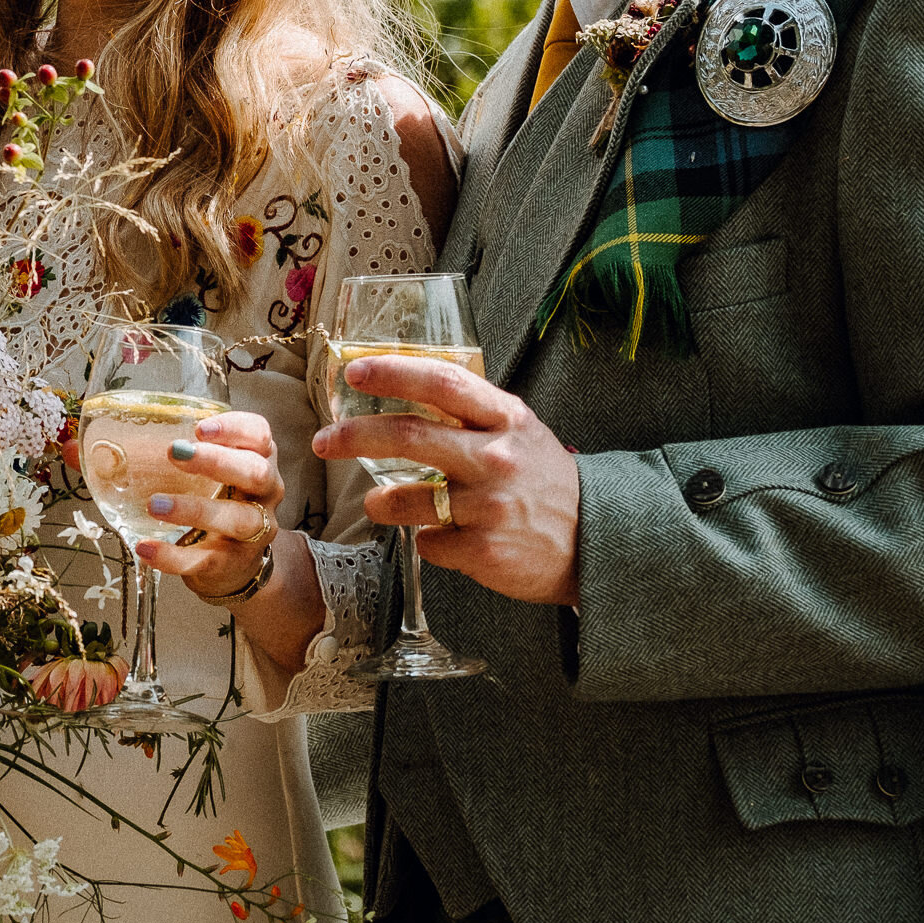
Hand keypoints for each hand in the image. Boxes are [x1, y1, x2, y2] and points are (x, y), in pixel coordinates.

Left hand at [132, 409, 283, 601]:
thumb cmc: (204, 498)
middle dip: (216, 461)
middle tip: (174, 453)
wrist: (229, 563)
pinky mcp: (232, 563)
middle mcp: (263, 492)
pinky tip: (144, 548)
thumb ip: (132, 455)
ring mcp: (254, 531)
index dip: (234, 428)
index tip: (199, 426)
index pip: (258, 434)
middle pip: (255, 472)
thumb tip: (71, 446)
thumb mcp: (184, 472)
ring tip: (155, 505)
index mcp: (254, 457)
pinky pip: (206, 560)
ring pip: (238, 519)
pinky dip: (174, 555)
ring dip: (195, 509)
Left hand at [311, 354, 580, 605]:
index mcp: (506, 419)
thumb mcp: (518, 433)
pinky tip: (450, 538)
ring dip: (381, 502)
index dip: (394, 373)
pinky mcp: (484, 551)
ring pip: (405, 499)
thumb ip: (469, 413)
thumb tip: (401, 385)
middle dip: (353, 436)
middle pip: (408, 436)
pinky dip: (428, 541)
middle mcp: (496, 458)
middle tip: (323, 441)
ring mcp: (489, 507)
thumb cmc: (545, 482)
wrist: (600, 543)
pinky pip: (429, 543)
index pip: (442, 382)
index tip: (353, 371)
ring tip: (378, 502)